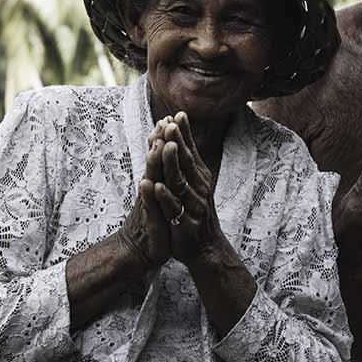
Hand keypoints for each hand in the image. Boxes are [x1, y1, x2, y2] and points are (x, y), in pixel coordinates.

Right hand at [118, 121, 172, 269]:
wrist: (140, 250)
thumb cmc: (154, 221)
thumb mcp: (161, 197)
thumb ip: (162, 175)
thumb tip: (163, 153)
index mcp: (156, 182)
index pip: (161, 157)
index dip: (164, 138)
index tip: (169, 118)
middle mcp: (150, 189)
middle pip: (154, 162)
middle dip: (159, 143)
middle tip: (163, 123)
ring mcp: (147, 204)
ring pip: (150, 179)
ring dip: (153, 163)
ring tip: (157, 146)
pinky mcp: (147, 221)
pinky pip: (147, 206)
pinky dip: (148, 194)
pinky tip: (146, 183)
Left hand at [148, 112, 225, 267]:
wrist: (204, 247)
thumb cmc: (194, 211)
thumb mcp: (193, 184)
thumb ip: (186, 160)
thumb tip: (178, 133)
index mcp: (199, 177)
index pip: (190, 151)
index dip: (184, 134)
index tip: (177, 114)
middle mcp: (199, 188)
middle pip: (186, 162)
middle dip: (178, 142)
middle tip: (170, 123)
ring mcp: (193, 206)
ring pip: (180, 182)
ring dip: (172, 164)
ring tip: (166, 147)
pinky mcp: (185, 224)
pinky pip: (173, 208)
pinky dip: (165, 197)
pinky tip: (157, 186)